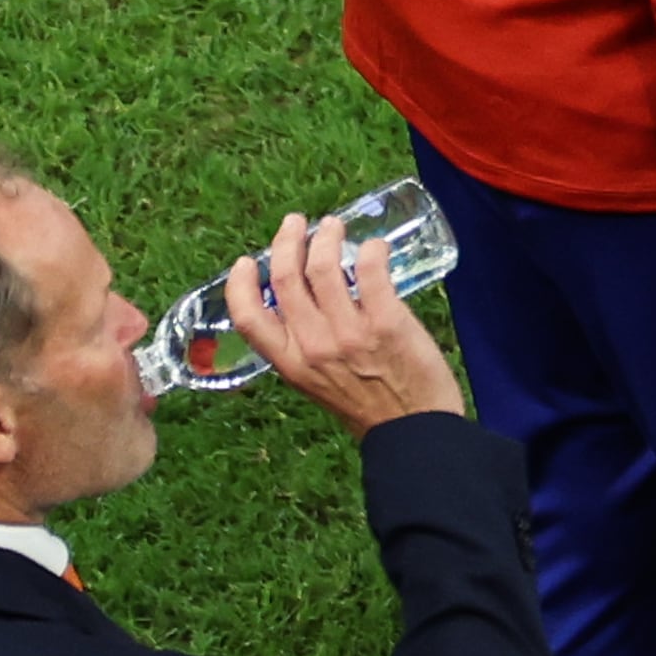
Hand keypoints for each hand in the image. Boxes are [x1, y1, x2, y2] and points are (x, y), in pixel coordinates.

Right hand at [220, 211, 464, 432]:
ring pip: (324, 267)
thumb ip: (304, 349)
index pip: (248, 317)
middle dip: (286, 241)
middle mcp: (314, 345)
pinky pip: (371, 271)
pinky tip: (375, 246)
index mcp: (291, 362)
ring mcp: (349, 333)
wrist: (415, 432)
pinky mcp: (387, 322)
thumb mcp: (318, 384)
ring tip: (334, 227)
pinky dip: (370, 250)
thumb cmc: (369, 407)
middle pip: (285, 279)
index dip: (240, 284)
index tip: (245, 262)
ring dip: (327, 237)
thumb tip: (301, 307)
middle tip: (296, 223)